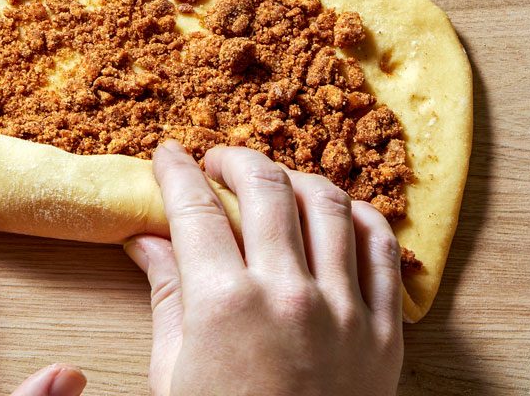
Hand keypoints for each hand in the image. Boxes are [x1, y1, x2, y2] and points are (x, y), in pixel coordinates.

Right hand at [126, 141, 402, 395]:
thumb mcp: (174, 374)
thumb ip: (166, 296)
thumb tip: (144, 240)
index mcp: (224, 304)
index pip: (195, 208)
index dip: (176, 171)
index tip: (167, 156)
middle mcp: (288, 294)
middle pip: (265, 188)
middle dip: (235, 160)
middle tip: (217, 162)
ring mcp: (345, 310)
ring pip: (329, 204)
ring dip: (296, 179)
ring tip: (275, 183)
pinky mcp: (385, 332)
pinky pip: (383, 249)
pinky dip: (360, 217)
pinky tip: (337, 214)